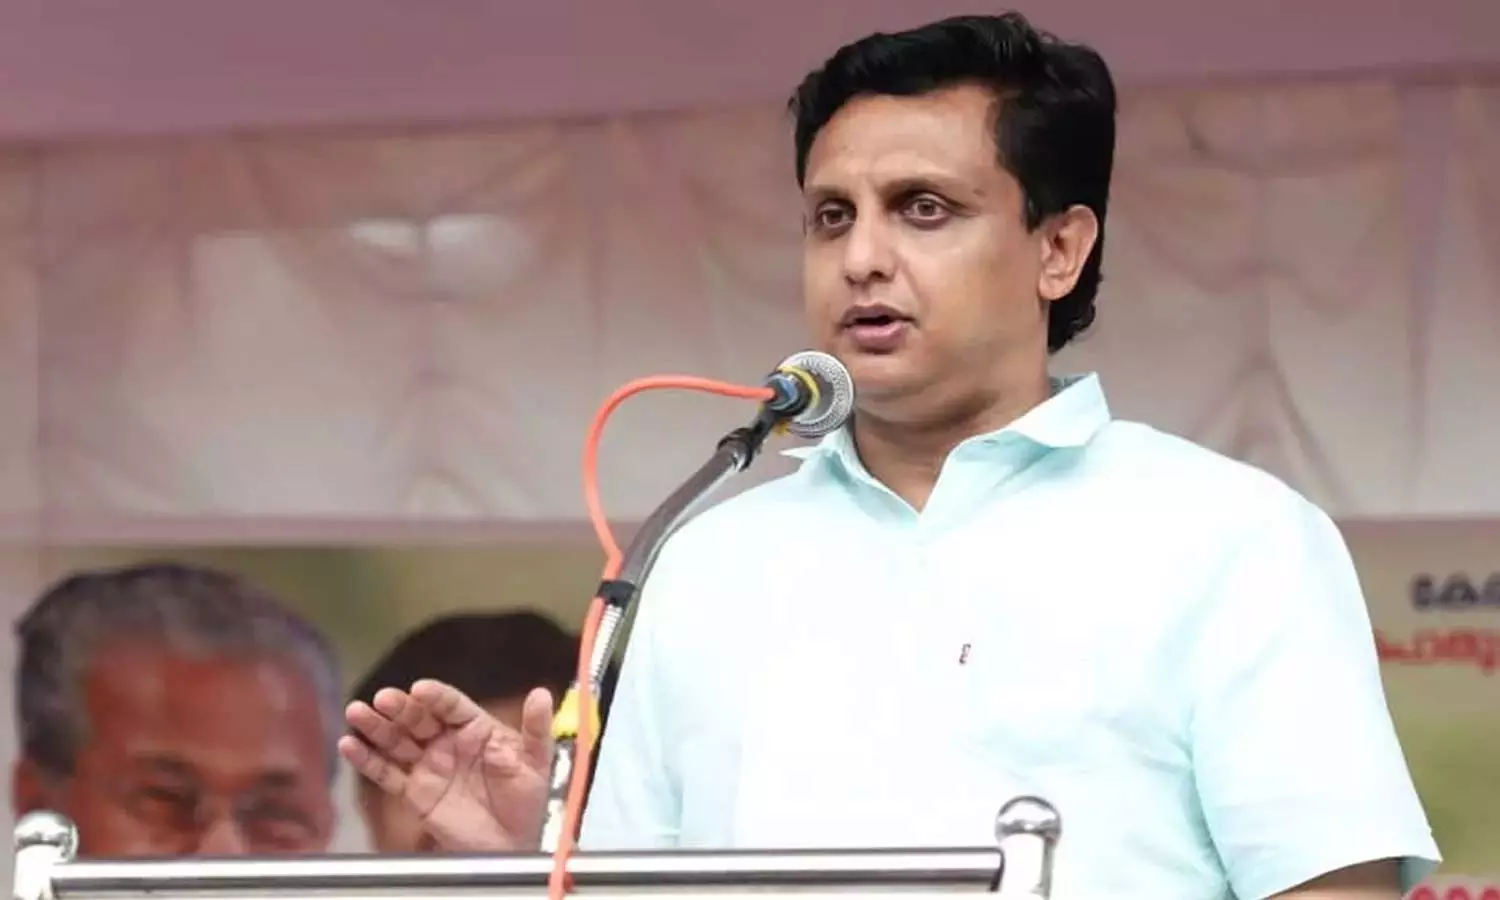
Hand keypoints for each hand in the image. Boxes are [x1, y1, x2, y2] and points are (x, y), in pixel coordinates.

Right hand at [340, 679, 553, 851]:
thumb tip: (542, 694)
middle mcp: (448, 742)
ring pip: (397, 741)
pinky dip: (367, 761)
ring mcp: (428, 765)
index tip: (420, 689)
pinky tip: (349, 746)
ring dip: (376, 727)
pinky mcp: (414, 792)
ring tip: (357, 712)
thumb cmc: (526, 800)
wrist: (512, 844)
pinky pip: (388, 774)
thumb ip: (535, 728)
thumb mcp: (536, 761)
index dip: (436, 697)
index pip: (452, 705)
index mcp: (476, 728)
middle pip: (419, 719)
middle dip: (400, 708)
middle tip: (384, 698)